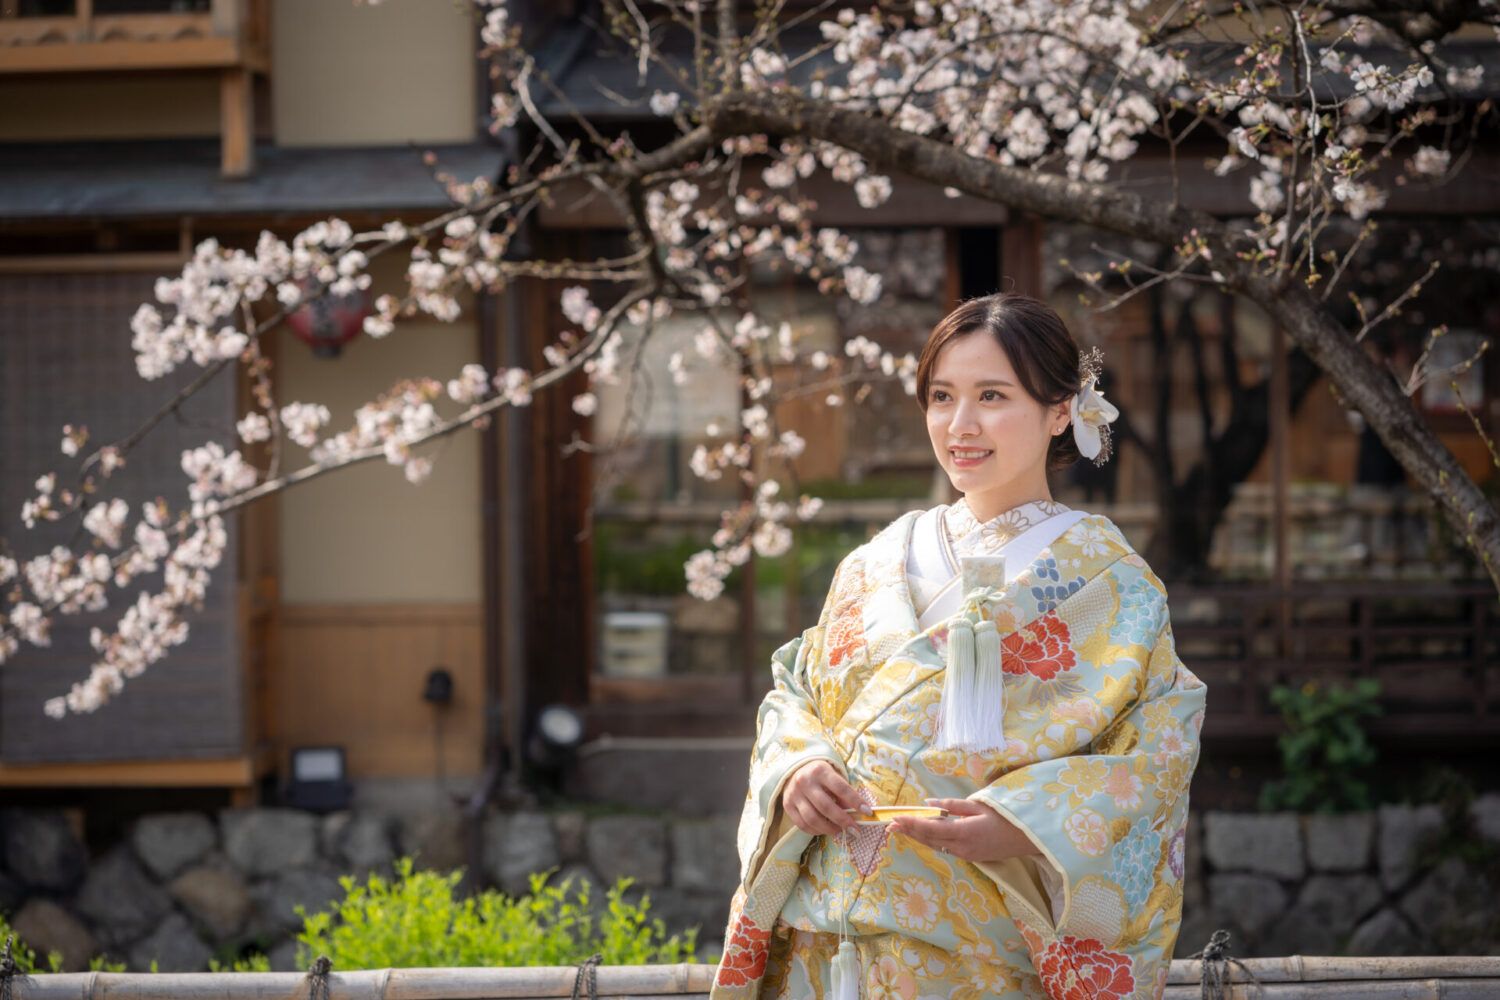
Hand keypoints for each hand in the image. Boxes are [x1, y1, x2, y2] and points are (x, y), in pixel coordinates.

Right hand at [781, 759, 867, 835]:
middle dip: (843, 821)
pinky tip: (824, 830)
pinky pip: (802, 824)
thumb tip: (855, 813)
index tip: (868, 812)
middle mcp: (805, 781)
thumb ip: (842, 793)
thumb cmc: (819, 775)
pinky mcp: (787, 805)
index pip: (841, 788)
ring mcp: (794, 794)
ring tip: (840, 832)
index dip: (856, 801)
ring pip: (813, 818)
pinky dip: (815, 831)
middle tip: (855, 830)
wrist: (793, 771)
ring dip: (829, 829)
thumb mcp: (832, 776)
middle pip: (826, 806)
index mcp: (820, 771)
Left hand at [889, 798, 1039, 863]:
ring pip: (935, 845)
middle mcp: (962, 847)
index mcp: (964, 833)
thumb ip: (953, 805)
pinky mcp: (969, 856)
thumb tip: (930, 802)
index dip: (912, 823)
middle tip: (890, 824)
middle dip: (909, 831)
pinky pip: (944, 848)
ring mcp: (966, 855)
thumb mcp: (979, 805)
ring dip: (917, 837)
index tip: (896, 818)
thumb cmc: (1005, 816)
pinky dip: (930, 840)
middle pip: (929, 839)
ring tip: (900, 829)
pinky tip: (922, 834)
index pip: (931, 829)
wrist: (1027, 838)